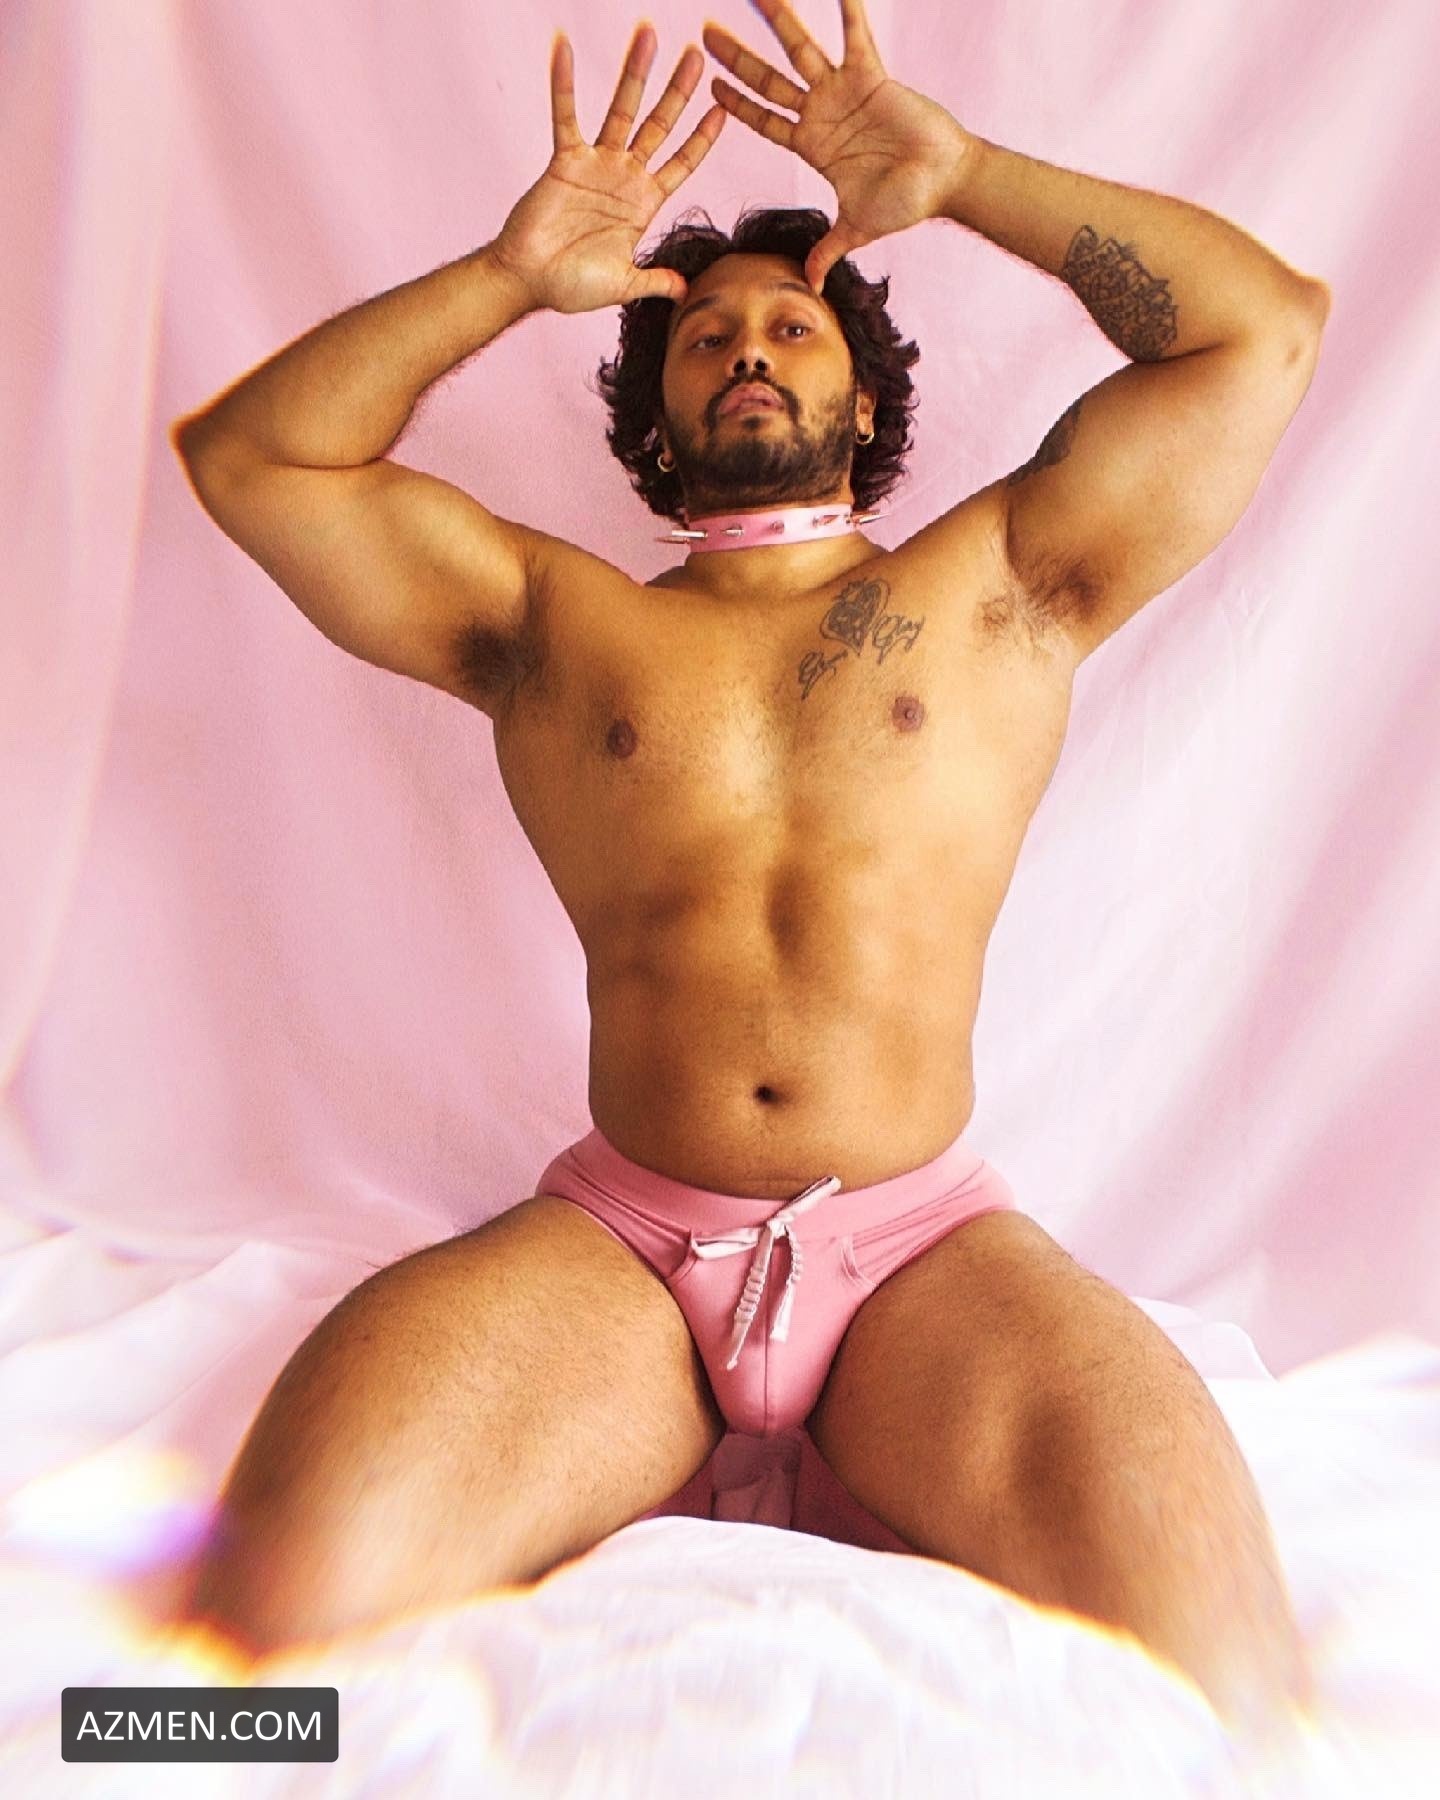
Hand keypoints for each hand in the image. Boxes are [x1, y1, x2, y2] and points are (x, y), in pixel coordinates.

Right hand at [493, 25, 725, 314]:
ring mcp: (596, 165)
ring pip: (621, 110)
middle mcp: (624, 177)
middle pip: (659, 125)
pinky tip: (564, 47)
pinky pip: (565, 115)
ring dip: (634, 74)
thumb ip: (655, 281)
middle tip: (696, 55)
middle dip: (678, 91)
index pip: (682, 163)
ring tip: (648, 35)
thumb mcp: (623, 285)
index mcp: (644, 204)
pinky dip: (563, 82)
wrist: (529, 281)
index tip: (722, 108)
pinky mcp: (565, 160)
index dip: (702, 138)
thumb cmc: (572, 286)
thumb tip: (686, 291)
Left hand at [703, 0, 977, 290]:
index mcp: (812, 145)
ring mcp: (844, 91)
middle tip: (706, 33)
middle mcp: (822, 113)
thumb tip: (810, 287)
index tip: (710, 88)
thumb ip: (827, 250)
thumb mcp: (855, 229)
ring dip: (776, 20)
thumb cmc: (904, 203)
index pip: (764, 121)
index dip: (737, 106)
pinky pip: (854, 34)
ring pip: (800, 50)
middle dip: (738, 58)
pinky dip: (846, 7)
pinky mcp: (871, 75)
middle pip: (768, 80)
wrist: (944, 182)